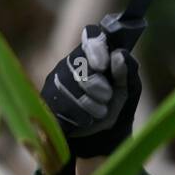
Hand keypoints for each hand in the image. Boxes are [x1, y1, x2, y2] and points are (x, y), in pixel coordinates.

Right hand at [40, 16, 142, 157]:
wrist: (99, 137)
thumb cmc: (114, 106)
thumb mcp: (128, 91)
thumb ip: (127, 72)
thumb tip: (119, 55)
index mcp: (93, 54)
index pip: (91, 36)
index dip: (96, 48)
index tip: (104, 66)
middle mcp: (70, 62)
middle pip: (81, 66)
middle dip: (99, 86)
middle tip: (106, 97)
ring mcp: (55, 81)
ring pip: (71, 88)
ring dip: (92, 105)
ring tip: (99, 111)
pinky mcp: (47, 100)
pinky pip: (62, 106)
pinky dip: (79, 117)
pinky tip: (85, 120)